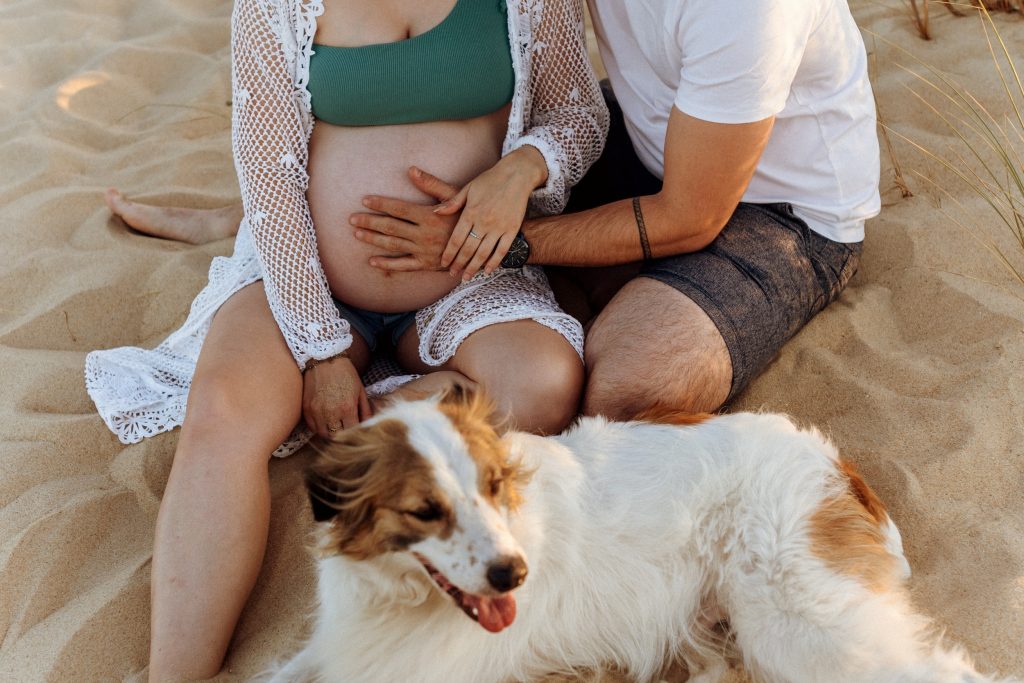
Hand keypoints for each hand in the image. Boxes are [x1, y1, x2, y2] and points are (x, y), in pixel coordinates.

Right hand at [302, 355, 371, 436]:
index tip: (356, 431)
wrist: (325, 358)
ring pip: (323, 434)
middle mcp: (331, 412)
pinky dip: (318, 427)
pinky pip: (312, 427)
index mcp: (347, 408)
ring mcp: (316, 411)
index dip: (354, 433)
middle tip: (345, 429)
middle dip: (342, 434)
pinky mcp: (306, 408)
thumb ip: (365, 411)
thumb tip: (369, 426)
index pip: (351, 432)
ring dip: (330, 433)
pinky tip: (324, 421)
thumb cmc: (346, 374)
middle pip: (336, 436)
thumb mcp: (360, 391)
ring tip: (335, 426)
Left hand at [349, 168, 460, 272]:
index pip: (399, 209)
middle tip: (351, 218)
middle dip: (370, 222)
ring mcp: (424, 251)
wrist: (481, 245)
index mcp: (429, 216)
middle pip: (391, 227)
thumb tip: (411, 170)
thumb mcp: (455, 197)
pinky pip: (403, 266)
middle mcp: (424, 234)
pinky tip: (372, 261)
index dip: (380, 204)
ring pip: (393, 245)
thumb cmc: (467, 217)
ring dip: (374, 239)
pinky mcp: (426, 265)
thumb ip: (432, 184)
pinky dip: (387, 265)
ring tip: (357, 234)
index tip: (365, 200)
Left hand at [434, 146, 545, 279]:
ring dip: (474, 267)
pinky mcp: (512, 229)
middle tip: (452, 274)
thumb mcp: (468, 188)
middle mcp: (484, 221)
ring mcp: (499, 227)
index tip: (443, 263)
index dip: (449, 253)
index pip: (456, 239)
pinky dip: (494, 262)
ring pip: (484, 253)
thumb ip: (452, 203)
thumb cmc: (490, 180)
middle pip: (468, 249)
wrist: (517, 175)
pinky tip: (488, 271)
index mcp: (470, 212)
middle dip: (459, 264)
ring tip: (466, 277)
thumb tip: (435, 212)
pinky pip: (502, 250)